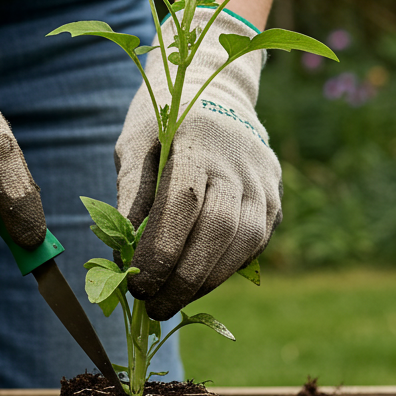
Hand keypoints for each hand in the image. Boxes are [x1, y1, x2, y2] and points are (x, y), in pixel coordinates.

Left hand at [116, 9, 281, 319]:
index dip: (161, 251)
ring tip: (170, 303)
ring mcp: (264, 183)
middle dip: (183, 279)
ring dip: (205, 282)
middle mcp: (241, 163)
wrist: (215, 89)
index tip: (137, 284)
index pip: (184, 204)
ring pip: (242, 244)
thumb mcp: (135, 144)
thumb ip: (129, 195)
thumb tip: (120, 255)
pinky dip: (224, 271)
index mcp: (200, 141)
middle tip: (152, 307)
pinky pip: (253, 245)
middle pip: (218, 231)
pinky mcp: (274, 200)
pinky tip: (195, 284)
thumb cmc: (163, 119)